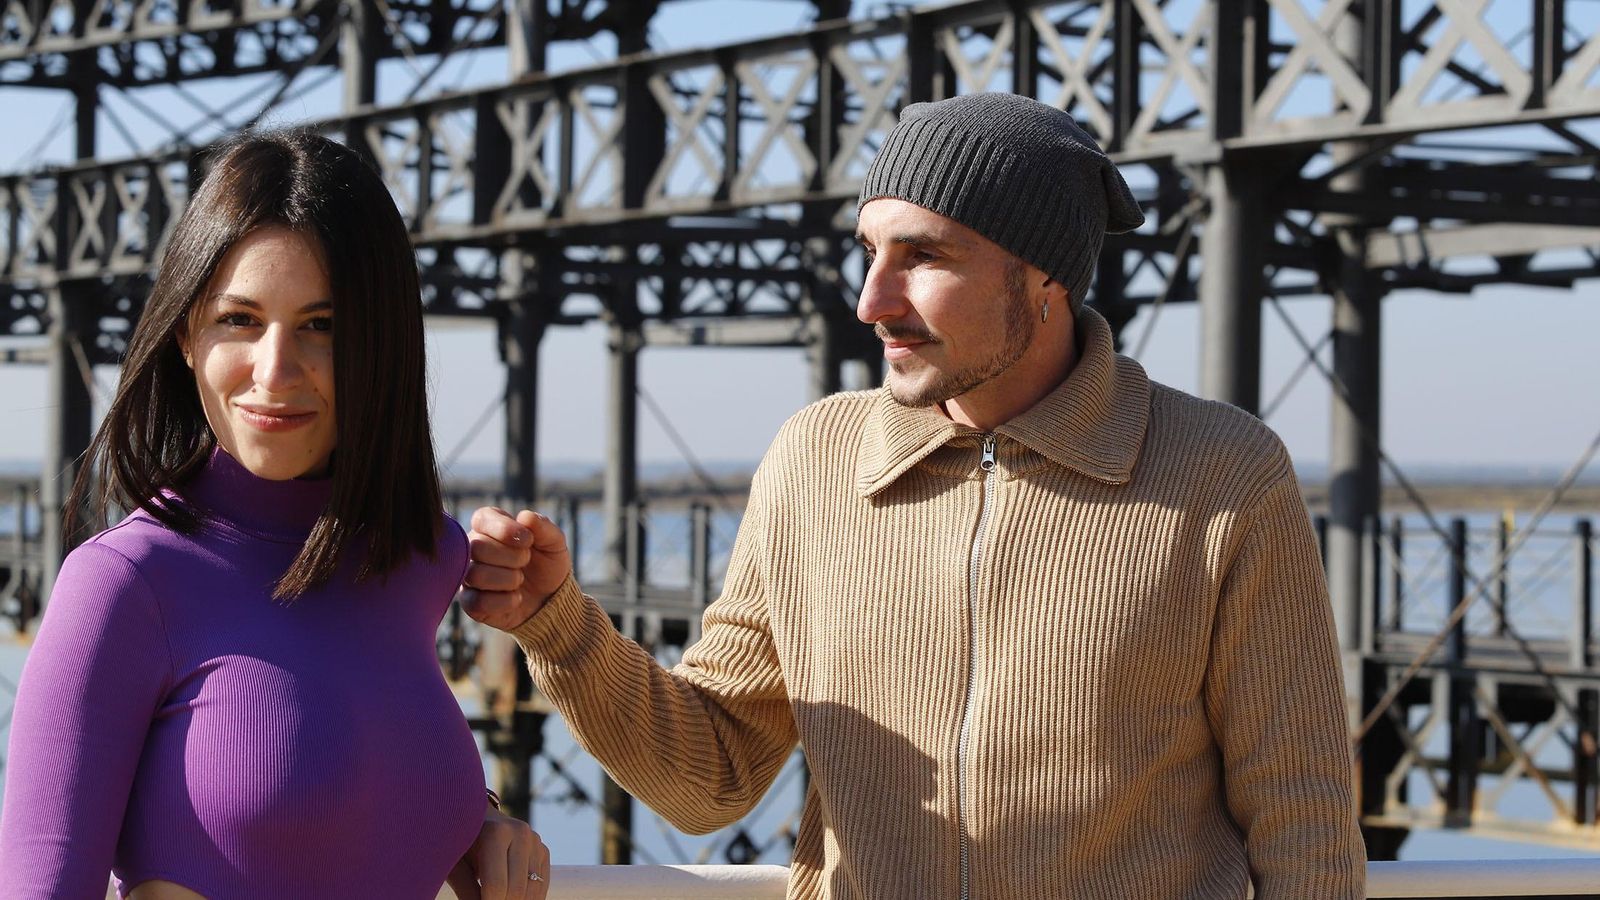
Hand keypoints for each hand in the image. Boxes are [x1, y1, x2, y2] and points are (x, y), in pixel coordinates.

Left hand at [445, 805, 549, 899]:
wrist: (477, 817)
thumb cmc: (460, 842)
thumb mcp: (456, 865)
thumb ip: (466, 890)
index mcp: (496, 832)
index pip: (496, 886)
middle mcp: (521, 833)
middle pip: (516, 890)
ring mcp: (535, 841)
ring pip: (532, 890)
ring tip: (497, 898)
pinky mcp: (543, 850)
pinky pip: (542, 884)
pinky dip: (530, 899)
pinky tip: (512, 899)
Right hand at [460, 507, 571, 630]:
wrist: (549, 599)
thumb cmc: (547, 564)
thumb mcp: (554, 542)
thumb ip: (543, 526)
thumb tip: (524, 516)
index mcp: (489, 527)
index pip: (482, 519)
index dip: (504, 529)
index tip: (528, 540)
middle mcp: (472, 549)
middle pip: (477, 547)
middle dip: (511, 556)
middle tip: (526, 561)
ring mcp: (468, 576)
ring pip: (475, 575)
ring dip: (508, 579)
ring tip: (520, 579)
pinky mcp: (470, 602)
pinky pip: (476, 602)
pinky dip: (504, 602)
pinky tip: (516, 598)